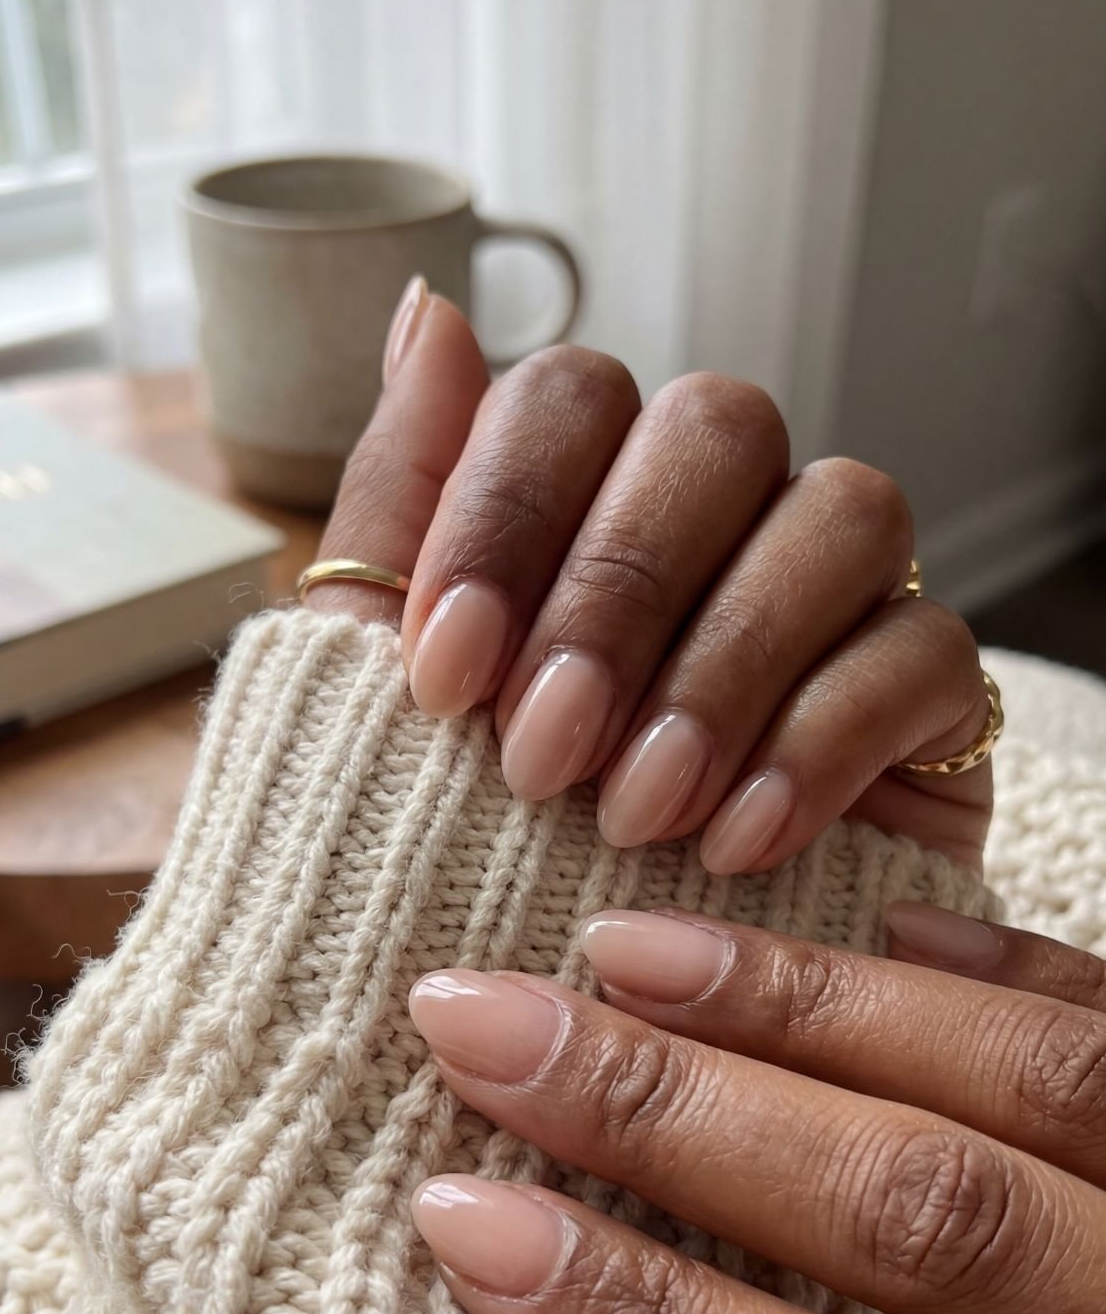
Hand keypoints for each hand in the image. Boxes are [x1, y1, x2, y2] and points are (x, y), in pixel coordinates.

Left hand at [303, 282, 992, 867]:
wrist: (569, 1006)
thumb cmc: (463, 834)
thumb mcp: (386, 685)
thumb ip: (403, 502)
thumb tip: (424, 307)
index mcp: (585, 485)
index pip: (568, 395)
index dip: (505, 516)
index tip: (444, 678)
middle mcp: (721, 507)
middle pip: (717, 424)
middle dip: (616, 593)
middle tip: (542, 754)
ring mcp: (836, 587)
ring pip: (842, 512)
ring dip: (724, 666)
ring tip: (634, 814)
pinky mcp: (926, 688)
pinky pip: (925, 650)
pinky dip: (822, 744)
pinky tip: (734, 845)